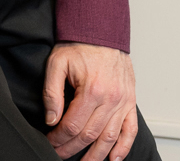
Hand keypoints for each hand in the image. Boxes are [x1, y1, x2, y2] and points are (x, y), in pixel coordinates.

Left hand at [43, 42, 137, 159]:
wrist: (102, 32)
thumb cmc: (79, 46)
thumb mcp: (57, 64)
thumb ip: (52, 93)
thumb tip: (51, 120)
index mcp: (91, 90)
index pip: (72, 125)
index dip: (59, 138)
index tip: (50, 142)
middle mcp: (111, 99)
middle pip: (90, 135)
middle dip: (72, 148)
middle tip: (59, 155)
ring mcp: (123, 102)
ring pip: (110, 138)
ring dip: (97, 155)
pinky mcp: (130, 102)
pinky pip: (130, 129)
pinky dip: (123, 147)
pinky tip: (114, 158)